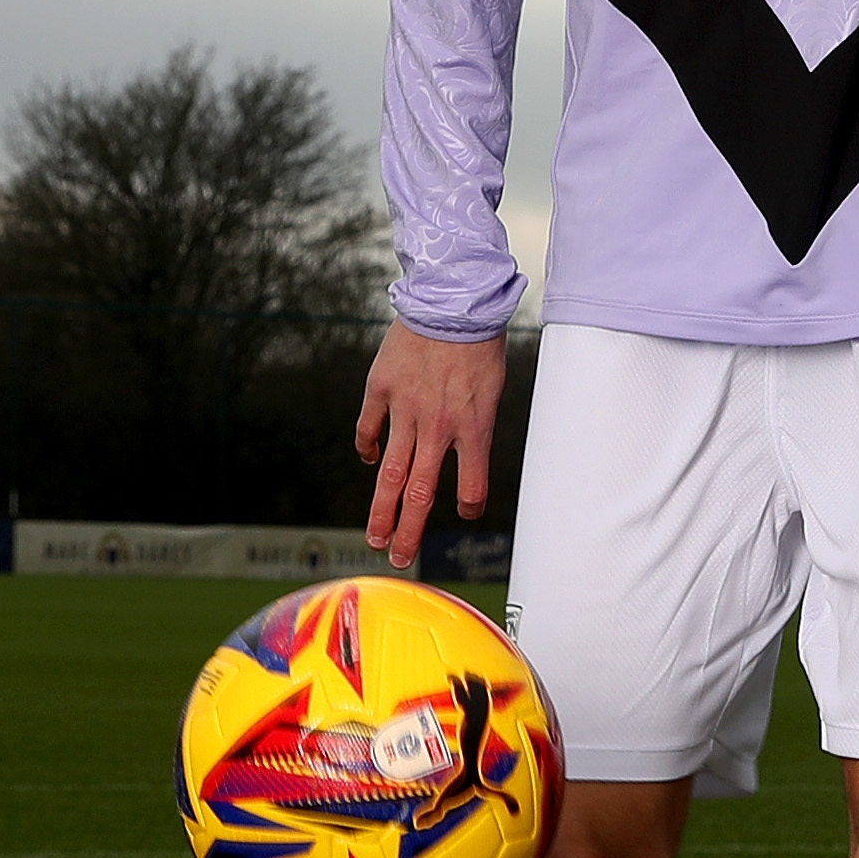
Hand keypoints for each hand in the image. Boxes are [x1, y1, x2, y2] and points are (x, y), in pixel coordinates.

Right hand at [355, 324, 506, 566]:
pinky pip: (369, 429)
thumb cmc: (479, 341)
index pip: (471, 484)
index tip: (465, 514)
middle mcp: (438, 425)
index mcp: (473, 425)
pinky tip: (369, 459)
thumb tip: (463, 451)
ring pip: (390, 472)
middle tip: (399, 558)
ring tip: (375, 537)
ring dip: (381, 510)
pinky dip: (368, 447)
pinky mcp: (381, 389)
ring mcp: (405, 409)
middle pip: (419, 492)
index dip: (469, 504)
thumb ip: (474, 423)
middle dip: (409, 531)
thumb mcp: (491, 387)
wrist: (451, 298)